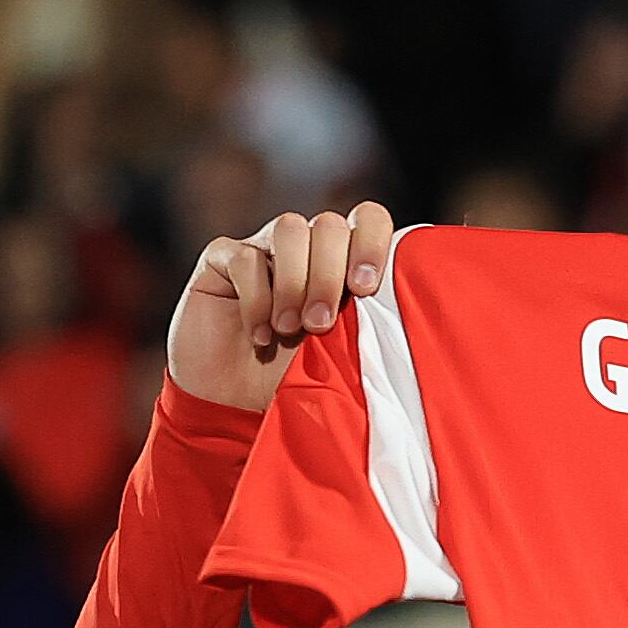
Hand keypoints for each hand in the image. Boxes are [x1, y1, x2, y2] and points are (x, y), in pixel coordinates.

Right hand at [168, 200, 392, 413]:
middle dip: (328, 275)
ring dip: (294, 282)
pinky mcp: (221, 258)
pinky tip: (259, 335)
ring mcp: (262, 248)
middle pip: (329, 225)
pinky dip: (256, 299)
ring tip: (288, 328)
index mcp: (340, 262)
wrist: (232, 407)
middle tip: (319, 324)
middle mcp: (304, 248)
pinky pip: (245, 257)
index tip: (365, 288)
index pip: (367, 219)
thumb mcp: (339, 356)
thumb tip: (406, 308)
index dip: (371, 243)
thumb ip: (367, 325)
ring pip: (289, 228)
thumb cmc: (291, 381)